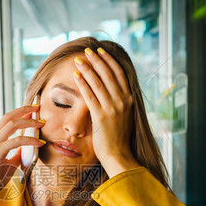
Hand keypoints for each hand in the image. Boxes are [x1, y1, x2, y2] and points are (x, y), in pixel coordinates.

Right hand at [0, 106, 45, 203]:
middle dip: (24, 110)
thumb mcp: (9, 162)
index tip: (32, 110)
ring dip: (28, 122)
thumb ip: (17, 153)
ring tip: (41, 123)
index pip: (6, 119)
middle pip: (9, 117)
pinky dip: (30, 140)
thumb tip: (29, 147)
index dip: (19, 112)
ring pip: (12, 124)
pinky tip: (39, 142)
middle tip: (38, 108)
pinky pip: (16, 141)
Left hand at [73, 48, 139, 175]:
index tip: (100, 52)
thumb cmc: (119, 138)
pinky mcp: (101, 116)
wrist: (119, 154)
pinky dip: (82, 83)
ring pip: (98, 82)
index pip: (119, 73)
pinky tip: (75, 75)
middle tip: (87, 51)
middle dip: (96, 60)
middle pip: (108, 74)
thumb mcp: (125, 115)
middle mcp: (123, 101)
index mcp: (129, 99)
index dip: (109, 60)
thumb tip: (110, 90)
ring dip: (87, 69)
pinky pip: (90, 95)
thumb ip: (120, 102)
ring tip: (78, 60)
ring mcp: (112, 108)